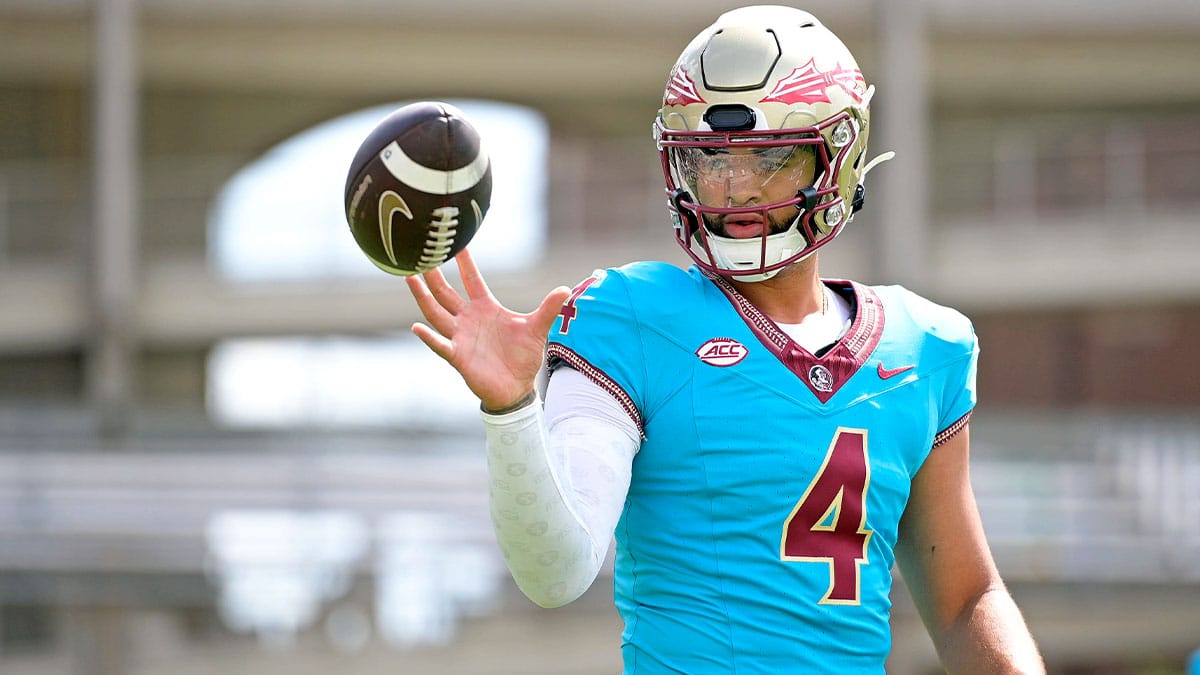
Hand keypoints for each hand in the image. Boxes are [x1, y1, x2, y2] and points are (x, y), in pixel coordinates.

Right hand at [406, 249, 571, 410]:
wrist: (517, 388)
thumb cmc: (523, 357)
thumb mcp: (538, 329)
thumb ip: (548, 309)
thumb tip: (566, 289)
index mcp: (486, 308)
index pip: (472, 280)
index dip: (465, 262)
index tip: (457, 241)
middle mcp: (468, 319)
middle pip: (446, 292)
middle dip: (433, 274)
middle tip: (420, 253)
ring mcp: (460, 337)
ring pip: (436, 312)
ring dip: (423, 296)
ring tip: (409, 277)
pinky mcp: (458, 357)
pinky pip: (441, 345)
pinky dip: (429, 337)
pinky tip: (417, 328)